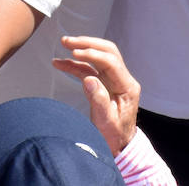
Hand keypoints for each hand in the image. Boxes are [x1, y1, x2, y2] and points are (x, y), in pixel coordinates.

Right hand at [52, 35, 141, 154]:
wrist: (119, 146)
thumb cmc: (114, 137)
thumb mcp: (106, 123)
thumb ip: (99, 101)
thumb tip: (89, 78)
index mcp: (127, 86)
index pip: (111, 61)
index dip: (93, 54)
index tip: (75, 53)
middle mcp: (122, 79)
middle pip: (107, 52)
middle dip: (87, 43)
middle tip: (68, 41)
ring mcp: (113, 80)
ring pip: (98, 57)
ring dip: (81, 50)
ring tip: (63, 44)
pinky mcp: (103, 85)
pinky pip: (89, 69)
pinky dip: (75, 65)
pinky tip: (60, 63)